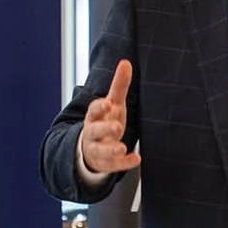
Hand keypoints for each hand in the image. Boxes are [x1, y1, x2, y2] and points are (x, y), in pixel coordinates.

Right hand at [78, 59, 139, 175]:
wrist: (91, 149)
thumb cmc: (105, 121)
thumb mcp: (113, 104)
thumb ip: (119, 86)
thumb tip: (126, 63)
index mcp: (94, 117)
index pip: (93, 111)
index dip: (100, 108)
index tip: (108, 104)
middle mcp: (93, 134)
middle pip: (94, 131)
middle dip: (105, 129)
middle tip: (117, 127)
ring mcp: (97, 149)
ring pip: (101, 151)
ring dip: (111, 149)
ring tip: (121, 147)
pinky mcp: (105, 163)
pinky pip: (113, 165)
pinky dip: (124, 163)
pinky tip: (136, 159)